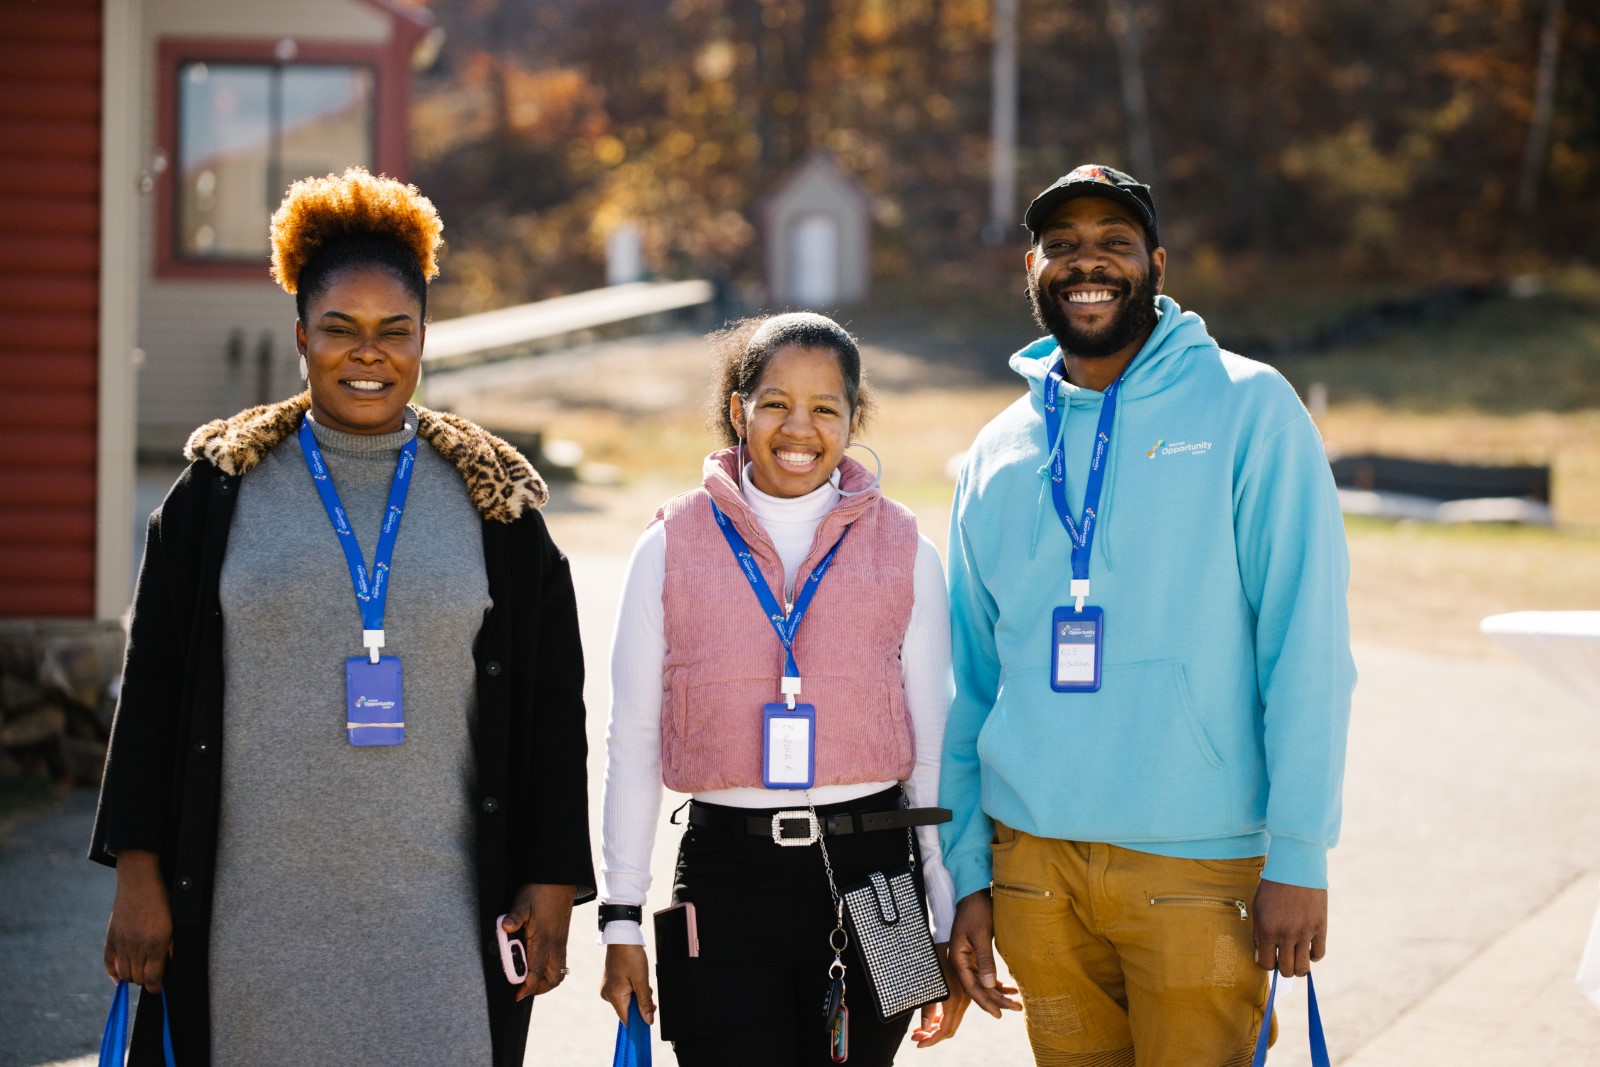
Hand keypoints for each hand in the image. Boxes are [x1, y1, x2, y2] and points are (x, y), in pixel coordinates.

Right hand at [103, 850, 171, 992]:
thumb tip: (168, 966)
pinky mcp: (110, 938)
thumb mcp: (174, 923)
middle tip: (152, 977)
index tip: (160, 988)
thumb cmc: (163, 900)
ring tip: (140, 973)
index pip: (152, 978)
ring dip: (132, 977)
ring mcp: (121, 943)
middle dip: (146, 981)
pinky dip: (113, 973)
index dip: (157, 987)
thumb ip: (171, 947)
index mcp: (156, 944)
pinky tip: (119, 977)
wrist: (139, 882)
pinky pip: (108, 963)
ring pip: (124, 974)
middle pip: (137, 978)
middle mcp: (136, 947)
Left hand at [501, 883, 576, 1000]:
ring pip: (559, 972)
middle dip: (539, 988)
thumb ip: (514, 916)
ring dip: (546, 980)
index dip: (527, 987)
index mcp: (544, 941)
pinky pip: (560, 962)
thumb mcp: (522, 902)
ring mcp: (560, 943)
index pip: (537, 973)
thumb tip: (505, 927)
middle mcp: (555, 946)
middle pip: (552, 979)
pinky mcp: (562, 938)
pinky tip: (539, 961)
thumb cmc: (540, 891)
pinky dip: (551, 970)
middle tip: (524, 988)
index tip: (517, 995)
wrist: (560, 880)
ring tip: (531, 978)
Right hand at [600, 943, 656, 1024]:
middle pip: (628, 1009)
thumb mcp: (642, 980)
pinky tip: (636, 978)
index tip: (650, 1016)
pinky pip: (623, 992)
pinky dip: (632, 989)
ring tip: (641, 979)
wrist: (622, 937)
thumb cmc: (630, 956)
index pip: (627, 1019)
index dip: (639, 1020)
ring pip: (627, 1000)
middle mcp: (607, 994)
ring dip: (637, 994)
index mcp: (613, 996)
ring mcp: (607, 988)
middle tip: (648, 989)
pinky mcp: (610, 983)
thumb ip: (645, 1002)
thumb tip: (648, 1021)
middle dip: (640, 1003)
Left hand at [911, 942, 972, 1046]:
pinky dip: (943, 1018)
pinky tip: (932, 1020)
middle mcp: (963, 999)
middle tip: (915, 1037)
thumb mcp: (931, 978)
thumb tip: (924, 1027)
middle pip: (949, 1027)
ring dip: (937, 1027)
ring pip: (952, 1020)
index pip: (945, 1029)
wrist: (953, 930)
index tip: (918, 1043)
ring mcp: (965, 994)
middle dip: (932, 1036)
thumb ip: (928, 1005)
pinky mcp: (964, 987)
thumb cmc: (939, 950)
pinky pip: (954, 1010)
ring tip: (920, 1030)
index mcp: (955, 998)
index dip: (932, 1040)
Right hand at [947, 891, 1020, 1017]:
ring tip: (1016, 1002)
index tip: (999, 1013)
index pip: (971, 987)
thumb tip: (989, 985)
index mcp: (958, 958)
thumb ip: (985, 960)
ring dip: (998, 993)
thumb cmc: (977, 911)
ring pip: (983, 982)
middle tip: (1016, 1009)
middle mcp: (961, 961)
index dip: (985, 1002)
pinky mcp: (975, 954)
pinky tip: (1010, 988)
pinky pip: (985, 974)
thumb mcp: (981, 935)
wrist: (974, 893)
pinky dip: (997, 982)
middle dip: (996, 1000)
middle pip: (978, 988)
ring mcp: (968, 958)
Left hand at [1252, 880, 1327, 976]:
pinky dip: (1313, 957)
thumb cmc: (1273, 889)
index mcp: (1267, 929)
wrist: (1295, 868)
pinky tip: (1308, 949)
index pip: (1266, 963)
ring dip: (1299, 968)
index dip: (1268, 964)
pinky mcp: (1320, 927)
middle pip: (1286, 970)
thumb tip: (1261, 958)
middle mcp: (1286, 934)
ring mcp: (1304, 932)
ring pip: (1303, 968)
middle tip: (1284, 960)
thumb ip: (1258, 935)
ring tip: (1296, 958)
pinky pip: (1319, 955)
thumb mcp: (1258, 909)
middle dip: (1284, 968)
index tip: (1270, 958)